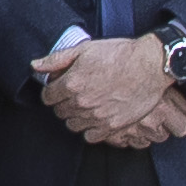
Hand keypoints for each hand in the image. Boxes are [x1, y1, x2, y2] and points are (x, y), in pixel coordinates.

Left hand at [34, 32, 181, 146]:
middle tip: (74, 95)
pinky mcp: (113, 126)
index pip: (47, 97)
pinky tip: (96, 117)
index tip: (59, 88)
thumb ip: (57, 59)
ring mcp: (97, 116)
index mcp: (72, 83)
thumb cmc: (120, 54)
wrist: (150, 65)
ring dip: (75, 116)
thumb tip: (35, 66)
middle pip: (60, 112)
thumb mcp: (85, 49)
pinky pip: (90, 136)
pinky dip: (90, 129)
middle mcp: (82, 103)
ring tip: (86, 106)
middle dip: (63, 103)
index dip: (52, 92)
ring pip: (73, 125)